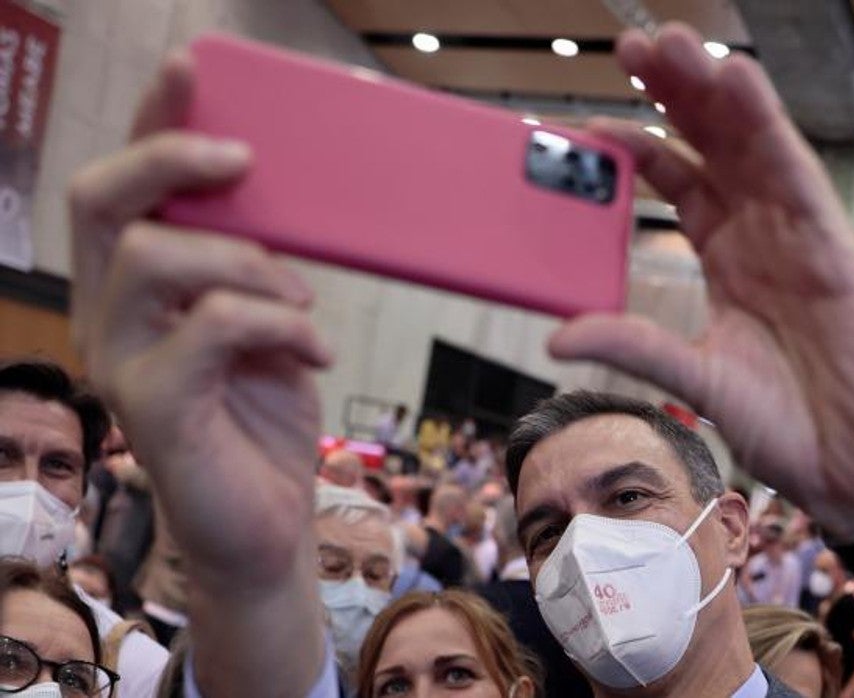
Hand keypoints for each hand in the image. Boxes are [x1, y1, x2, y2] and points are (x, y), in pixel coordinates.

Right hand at [69, 52, 329, 590]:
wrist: (269, 520)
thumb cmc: (265, 415)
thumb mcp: (268, 320)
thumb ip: (256, 261)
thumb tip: (284, 193)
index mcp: (137, 287)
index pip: (124, 187)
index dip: (152, 121)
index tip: (192, 67)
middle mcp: (110, 316)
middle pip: (102, 201)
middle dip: (171, 158)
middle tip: (246, 156)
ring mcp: (123, 362)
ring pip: (154, 257)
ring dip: (247, 260)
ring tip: (302, 302)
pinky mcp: (152, 408)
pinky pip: (209, 325)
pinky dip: (276, 323)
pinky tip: (312, 351)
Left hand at [550, 24, 853, 541]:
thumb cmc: (788, 425)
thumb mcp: (695, 380)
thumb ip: (635, 347)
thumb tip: (557, 337)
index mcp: (728, 258)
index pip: (679, 181)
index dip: (638, 146)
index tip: (587, 122)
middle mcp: (762, 235)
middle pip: (714, 145)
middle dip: (675, 93)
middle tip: (632, 45)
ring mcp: (798, 237)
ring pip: (752, 145)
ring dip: (714, 91)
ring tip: (673, 42)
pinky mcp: (832, 248)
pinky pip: (797, 176)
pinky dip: (769, 127)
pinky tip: (739, 81)